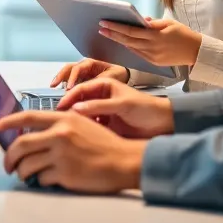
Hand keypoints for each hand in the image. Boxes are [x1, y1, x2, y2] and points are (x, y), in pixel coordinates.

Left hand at [0, 110, 145, 193]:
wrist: (124, 161)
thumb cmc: (104, 143)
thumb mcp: (82, 124)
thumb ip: (59, 126)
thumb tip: (32, 133)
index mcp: (64, 119)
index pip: (28, 117)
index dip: (8, 122)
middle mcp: (60, 134)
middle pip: (21, 145)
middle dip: (9, 157)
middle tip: (8, 165)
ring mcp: (62, 155)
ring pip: (27, 165)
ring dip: (23, 172)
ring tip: (27, 175)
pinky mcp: (65, 174)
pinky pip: (42, 179)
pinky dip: (42, 181)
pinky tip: (51, 179)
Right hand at [50, 58, 128, 89]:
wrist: (127, 82)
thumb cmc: (121, 76)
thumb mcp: (113, 77)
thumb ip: (100, 82)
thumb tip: (87, 89)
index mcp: (91, 64)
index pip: (77, 69)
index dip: (72, 78)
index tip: (69, 89)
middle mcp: (85, 68)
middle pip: (68, 69)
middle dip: (60, 76)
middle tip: (53, 86)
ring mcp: (83, 75)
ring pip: (68, 76)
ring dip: (61, 82)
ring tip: (54, 90)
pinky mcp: (83, 84)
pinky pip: (72, 85)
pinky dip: (67, 90)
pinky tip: (64, 97)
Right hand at [57, 78, 174, 137]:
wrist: (163, 124)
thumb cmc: (147, 108)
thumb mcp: (122, 105)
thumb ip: (100, 106)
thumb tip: (76, 109)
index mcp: (105, 85)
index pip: (81, 89)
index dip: (69, 97)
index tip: (60, 107)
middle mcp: (101, 97)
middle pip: (79, 101)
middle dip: (69, 109)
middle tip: (59, 120)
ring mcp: (103, 112)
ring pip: (83, 115)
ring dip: (76, 121)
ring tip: (68, 130)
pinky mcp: (106, 126)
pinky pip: (90, 126)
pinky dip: (84, 131)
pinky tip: (80, 137)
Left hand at [99, 17, 201, 67]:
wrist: (197, 52)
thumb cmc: (184, 34)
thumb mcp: (170, 23)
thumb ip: (153, 23)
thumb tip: (140, 20)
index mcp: (156, 36)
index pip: (131, 31)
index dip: (116, 27)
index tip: (104, 23)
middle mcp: (152, 48)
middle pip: (127, 40)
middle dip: (113, 34)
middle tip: (101, 28)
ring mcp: (153, 57)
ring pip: (131, 48)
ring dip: (119, 41)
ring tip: (108, 34)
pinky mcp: (154, 63)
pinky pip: (138, 54)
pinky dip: (129, 47)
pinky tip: (122, 42)